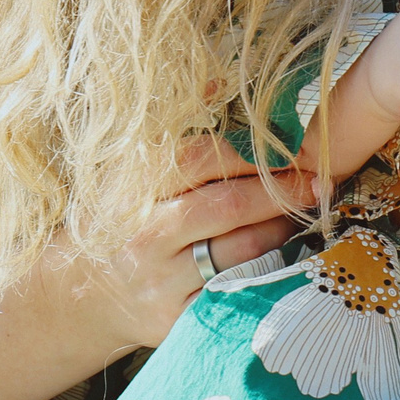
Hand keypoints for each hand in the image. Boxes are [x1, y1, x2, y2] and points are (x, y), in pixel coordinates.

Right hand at [55, 138, 309, 351]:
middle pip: (227, 207)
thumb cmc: (124, 219)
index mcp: (135, 187)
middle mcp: (144, 235)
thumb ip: (178, 129)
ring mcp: (161, 282)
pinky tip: (288, 261)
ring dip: (283, 232)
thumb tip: (218, 78)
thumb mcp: (133, 170)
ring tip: (304, 218)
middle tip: (318, 184)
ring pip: (241, 253)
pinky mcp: (177, 321)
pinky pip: (238, 295)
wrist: (81, 293)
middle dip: (281, 192)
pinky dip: (270, 276)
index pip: (201, 159)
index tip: (295, 149)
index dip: (254, 153)